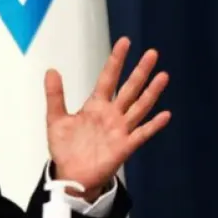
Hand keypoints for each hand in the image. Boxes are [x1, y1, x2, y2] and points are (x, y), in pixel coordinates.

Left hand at [45, 37, 169, 199]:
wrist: (71, 174)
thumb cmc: (66, 147)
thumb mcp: (56, 119)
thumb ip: (55, 95)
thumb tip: (51, 69)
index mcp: (96, 105)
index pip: (108, 78)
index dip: (116, 61)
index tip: (125, 42)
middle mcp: (111, 114)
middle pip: (129, 88)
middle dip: (140, 71)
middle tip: (152, 53)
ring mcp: (120, 130)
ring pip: (139, 107)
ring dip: (151, 92)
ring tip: (163, 75)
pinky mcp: (124, 146)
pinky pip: (142, 134)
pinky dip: (153, 125)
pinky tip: (165, 115)